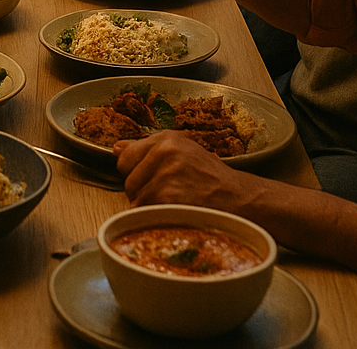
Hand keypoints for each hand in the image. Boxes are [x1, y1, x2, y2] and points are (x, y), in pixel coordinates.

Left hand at [117, 130, 260, 210]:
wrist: (239, 199)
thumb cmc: (212, 179)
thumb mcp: (182, 152)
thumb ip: (146, 149)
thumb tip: (116, 148)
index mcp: (166, 138)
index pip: (125, 158)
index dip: (137, 173)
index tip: (155, 179)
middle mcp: (164, 151)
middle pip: (127, 181)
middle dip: (143, 192)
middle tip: (170, 194)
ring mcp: (165, 174)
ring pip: (135, 199)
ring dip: (150, 207)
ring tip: (175, 203)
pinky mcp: (167, 197)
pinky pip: (144, 212)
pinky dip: (156, 218)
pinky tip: (175, 212)